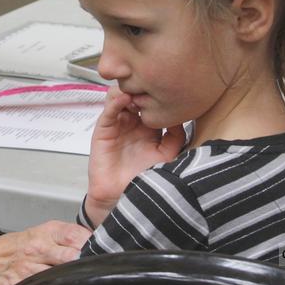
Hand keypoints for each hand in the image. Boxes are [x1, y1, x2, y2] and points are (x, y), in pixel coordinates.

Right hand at [0, 221, 89, 284]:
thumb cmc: (22, 245)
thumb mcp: (43, 232)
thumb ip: (67, 235)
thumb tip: (92, 240)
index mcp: (46, 232)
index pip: (74, 235)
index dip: (89, 243)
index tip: (99, 249)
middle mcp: (39, 248)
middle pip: (69, 256)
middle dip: (81, 261)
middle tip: (92, 266)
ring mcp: (30, 267)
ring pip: (58, 275)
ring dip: (70, 278)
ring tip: (78, 278)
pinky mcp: (21, 283)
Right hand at [84, 87, 185, 225]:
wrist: (125, 198)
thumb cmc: (146, 179)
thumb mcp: (168, 156)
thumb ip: (176, 137)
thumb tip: (180, 116)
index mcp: (150, 127)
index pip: (152, 103)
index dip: (157, 93)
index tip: (166, 87)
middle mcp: (133, 123)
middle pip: (135, 96)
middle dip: (141, 88)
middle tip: (151, 86)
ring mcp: (118, 125)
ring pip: (120, 98)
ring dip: (128, 91)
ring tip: (137, 93)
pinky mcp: (104, 130)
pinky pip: (109, 112)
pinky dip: (115, 102)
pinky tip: (124, 98)